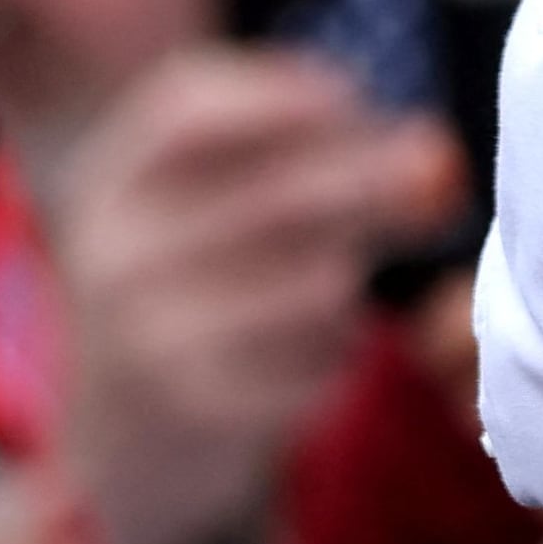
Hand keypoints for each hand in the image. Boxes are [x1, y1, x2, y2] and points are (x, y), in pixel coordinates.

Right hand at [49, 46, 464, 543]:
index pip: (193, 107)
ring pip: (319, 282)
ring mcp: (152, 338)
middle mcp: (117, 254)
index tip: (355, 99)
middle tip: (435, 173)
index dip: (287, 92)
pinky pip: (322, 361)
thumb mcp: (187, 213)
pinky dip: (337, 355)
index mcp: (107, 186)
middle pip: (281, 191)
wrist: (113, 451)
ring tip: (325, 294)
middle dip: (376, 177)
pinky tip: (305, 360)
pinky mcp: (202, 410)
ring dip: (348, 281)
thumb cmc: (183, 302)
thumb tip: (428, 158)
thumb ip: (291, 167)